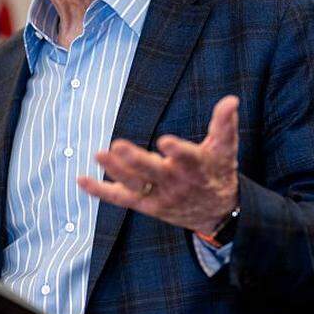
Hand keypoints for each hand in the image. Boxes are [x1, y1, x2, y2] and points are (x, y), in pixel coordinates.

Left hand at [77, 95, 239, 234]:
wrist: (217, 214)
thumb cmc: (218, 172)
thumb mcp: (226, 149)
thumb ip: (225, 123)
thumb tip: (231, 99)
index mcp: (196, 167)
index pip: (188, 158)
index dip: (178, 150)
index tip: (165, 141)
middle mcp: (176, 183)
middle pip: (154, 173)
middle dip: (136, 161)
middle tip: (117, 146)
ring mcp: (159, 196)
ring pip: (135, 185)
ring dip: (115, 171)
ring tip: (98, 155)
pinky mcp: (146, 205)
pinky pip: (120, 198)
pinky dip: (100, 191)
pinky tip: (81, 179)